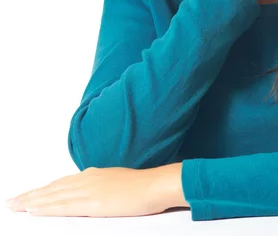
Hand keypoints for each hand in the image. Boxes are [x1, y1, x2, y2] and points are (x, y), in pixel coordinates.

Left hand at [6, 166, 171, 216]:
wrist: (155, 185)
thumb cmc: (142, 185)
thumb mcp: (118, 181)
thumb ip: (102, 185)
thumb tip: (93, 190)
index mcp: (94, 175)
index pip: (62, 184)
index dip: (44, 190)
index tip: (29, 195)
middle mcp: (88, 179)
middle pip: (53, 189)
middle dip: (31, 196)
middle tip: (12, 202)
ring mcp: (90, 190)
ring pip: (54, 197)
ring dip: (33, 201)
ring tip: (16, 206)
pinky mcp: (93, 203)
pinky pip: (64, 206)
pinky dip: (47, 207)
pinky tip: (35, 210)